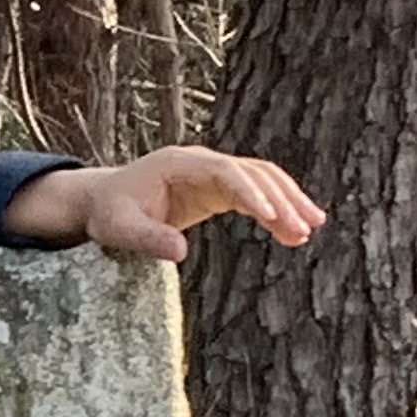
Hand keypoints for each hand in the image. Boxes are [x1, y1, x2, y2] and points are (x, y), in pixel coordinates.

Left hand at [2, 145, 322, 262]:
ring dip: (287, 201)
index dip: (248, 191)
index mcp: (179, 164)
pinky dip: (276, 208)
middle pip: (251, 172)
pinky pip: (255, 193)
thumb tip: (180, 254)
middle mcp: (201, 162)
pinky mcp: (218, 189)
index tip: (269, 214)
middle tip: (304, 228)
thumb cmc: (108, 213)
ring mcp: (212, 173)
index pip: (224, 171)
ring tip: (311, 228)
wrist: (104, 201)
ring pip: (261, 179)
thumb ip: (146, 239)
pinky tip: (295, 230)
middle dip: (280, 198)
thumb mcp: (118, 229)